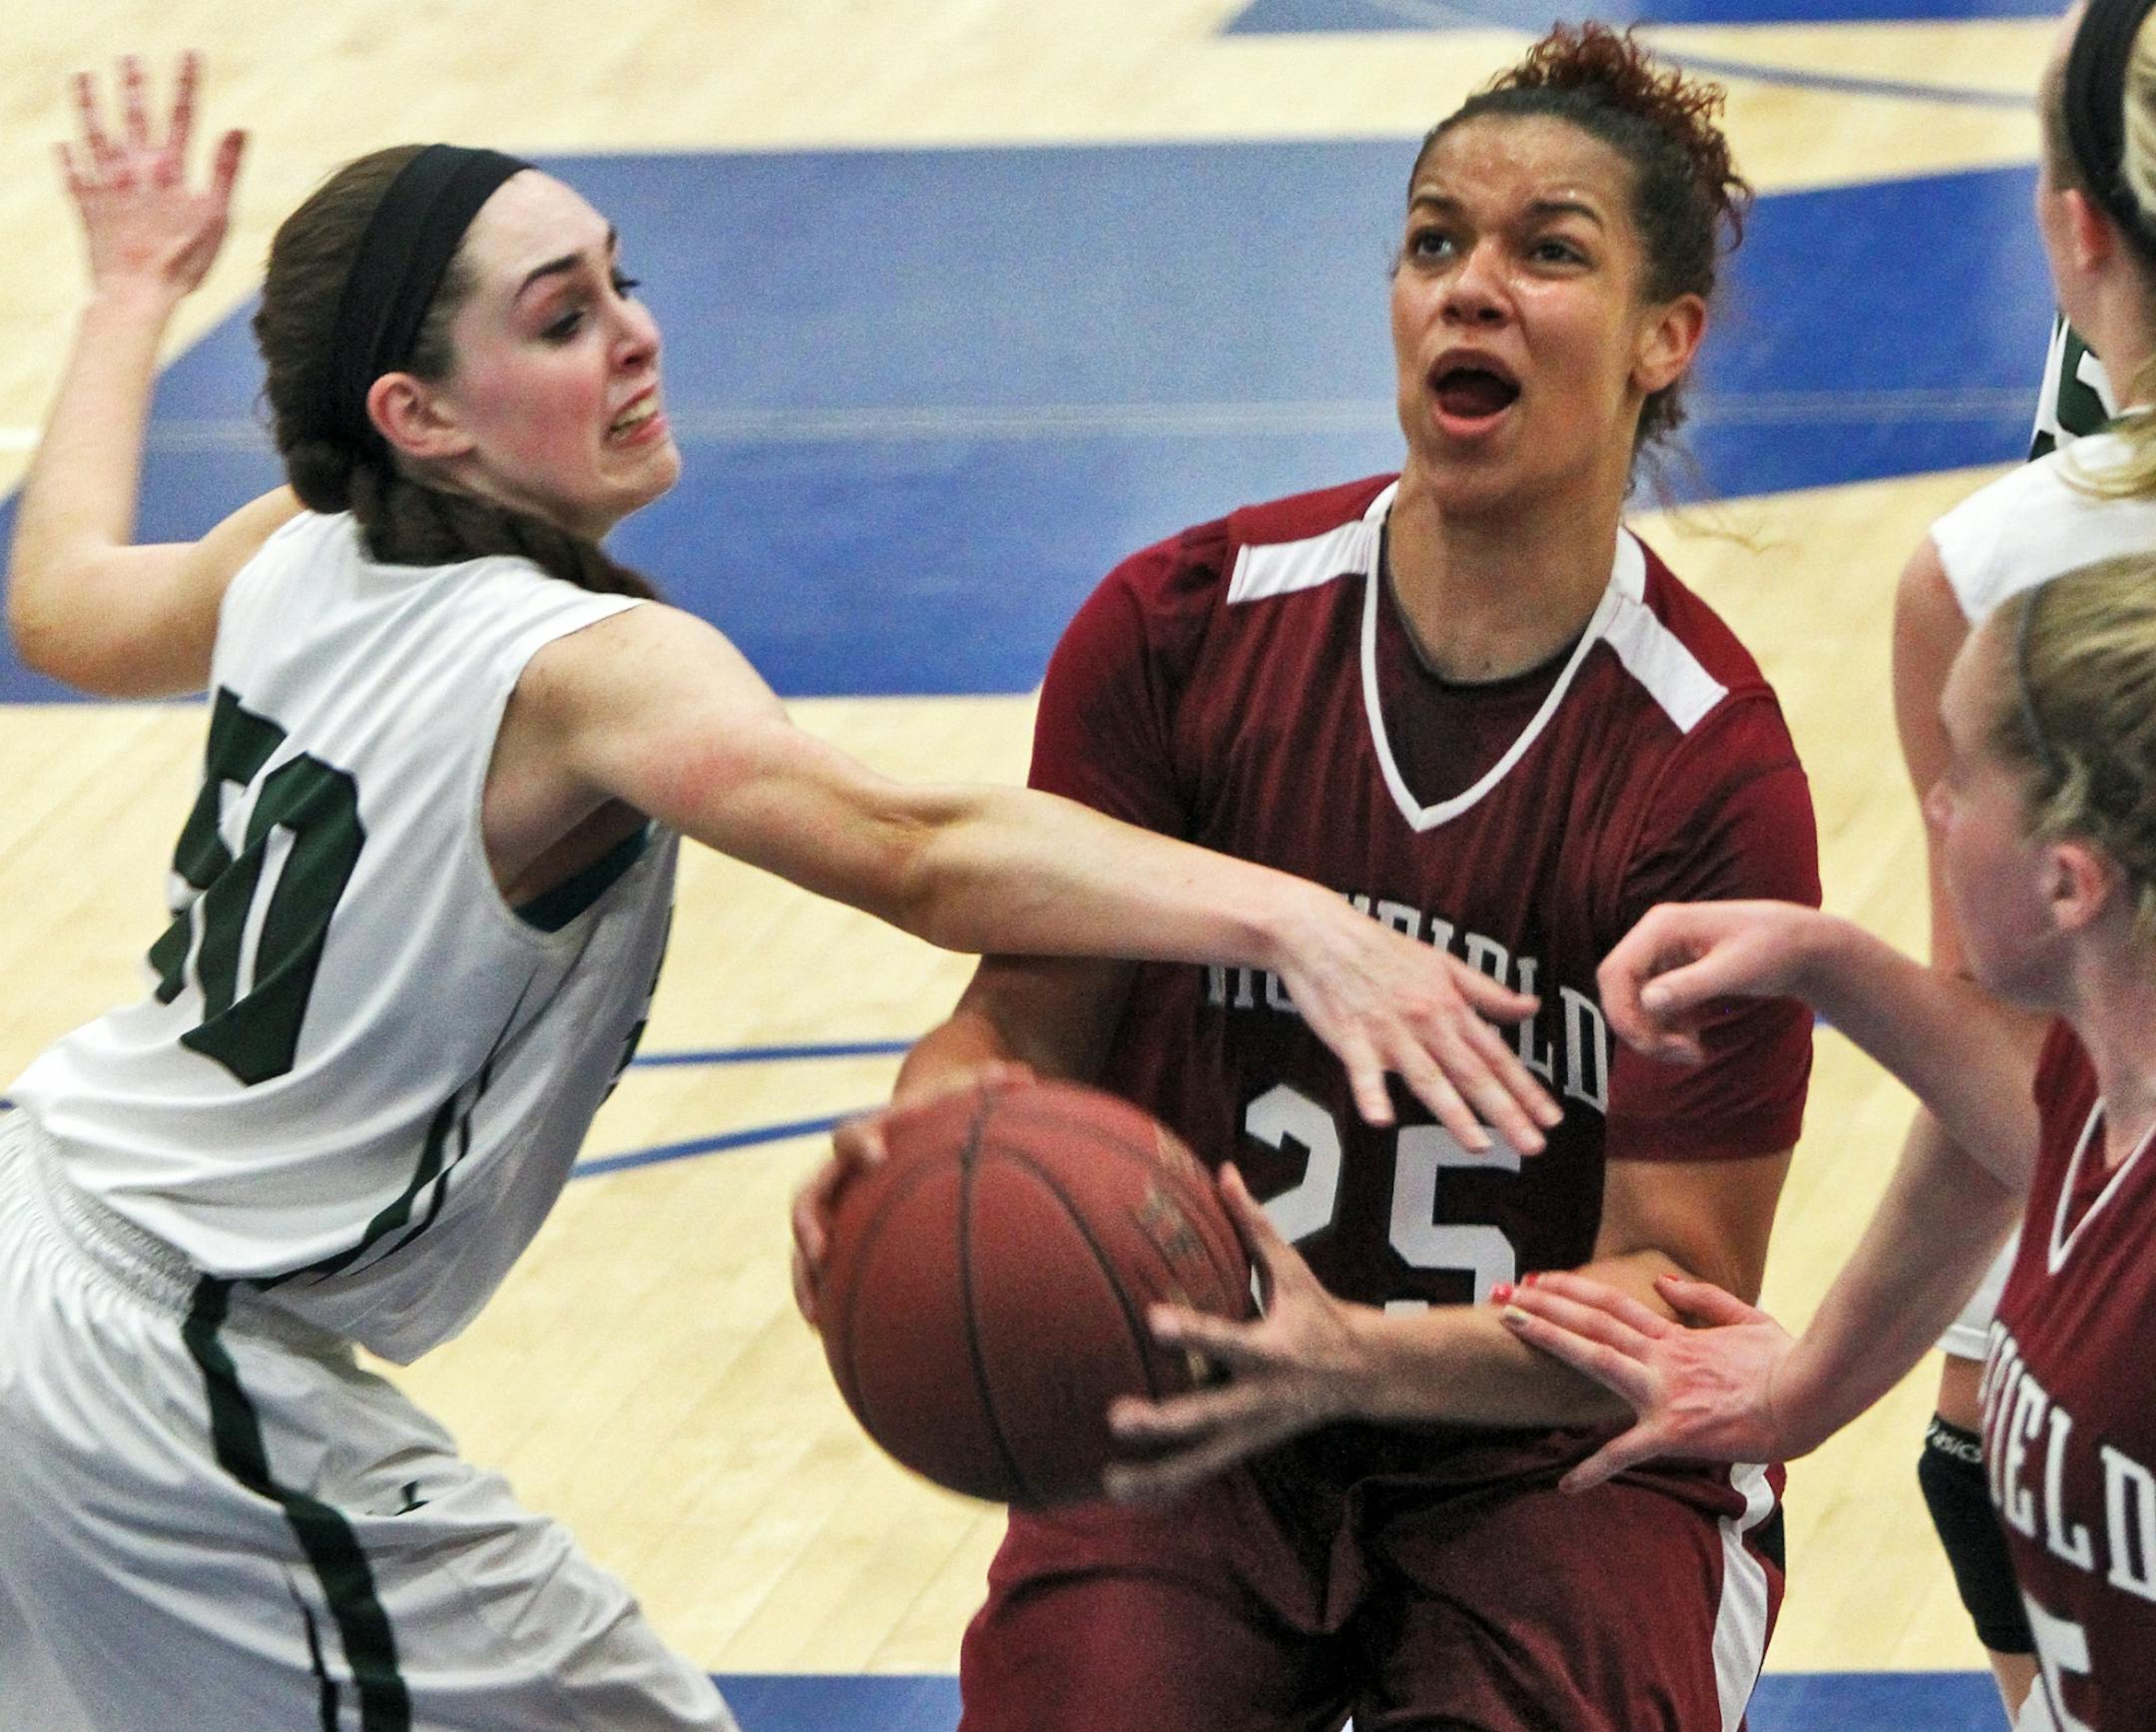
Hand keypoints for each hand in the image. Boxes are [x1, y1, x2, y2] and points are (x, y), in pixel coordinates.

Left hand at [59, 54, 244, 300]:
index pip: (183, 117)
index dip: (187, 84)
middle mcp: (135, 170)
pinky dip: (68, 161)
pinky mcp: (87, 207)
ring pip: (95, 135)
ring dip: (89, 105)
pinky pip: (73, 177)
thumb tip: (238, 130)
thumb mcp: (216, 217)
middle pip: (135, 117)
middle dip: (134, 85)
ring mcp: (106, 186)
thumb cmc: (183, 260)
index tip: (190, 55)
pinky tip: (62, 146)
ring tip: (83, 78)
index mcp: (170, 170)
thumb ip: (224, 170)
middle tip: (129, 58)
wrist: (137, 292)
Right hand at [788, 1059, 1032, 1329]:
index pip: (852, 1136)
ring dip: (805, 1276)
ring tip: (815, 1315)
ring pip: (806, 1244)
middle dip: (810, 1224)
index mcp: (867, 1137)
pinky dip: (824, 1298)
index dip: (862, 1144)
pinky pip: (821, 1270)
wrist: (909, 1126)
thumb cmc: (938, 1117)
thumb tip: (1024, 1074)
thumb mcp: (959, 1100)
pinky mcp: (838, 1237)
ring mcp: (834, 1207)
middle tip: (820, 1250)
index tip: (878, 1157)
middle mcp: (839, 1174)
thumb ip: (986, 1087)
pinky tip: (832, 1335)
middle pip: (808, 1196)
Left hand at [1102, 1166, 1370, 1500]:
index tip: (1153, 1321)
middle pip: (1208, 1416)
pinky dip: (1168, 1487)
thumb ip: (1255, 1224)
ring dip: (1158, 1475)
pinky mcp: (1246, 1448)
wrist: (1366, 1375)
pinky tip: (1127, 1499)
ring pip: (1203, 1461)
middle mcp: (1261, 1399)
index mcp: (1272, 1351)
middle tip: (1117, 1418)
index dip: (1193, 1333)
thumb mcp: (1294, 1270)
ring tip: (1110, 1484)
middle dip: (1165, 1423)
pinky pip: (1203, 1472)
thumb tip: (1224, 1170)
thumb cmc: (1319, 1312)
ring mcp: (1253, 1432)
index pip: (1227, 1341)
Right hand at [1275, 889, 1560, 1152]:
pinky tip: (1381, 1120)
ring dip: (1455, 1113)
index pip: (1496, 1055)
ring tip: (1479, 1146)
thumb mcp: (1444, 963)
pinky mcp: (1351, 1039)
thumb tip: (1530, 1008)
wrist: (1323, 933)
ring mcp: (1389, 1033)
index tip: (1551, 1119)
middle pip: (1472, 1073)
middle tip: (1533, 1146)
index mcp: (1451, 1006)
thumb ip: (1488, 992)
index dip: (1526, 1089)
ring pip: (1428, 1078)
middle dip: (1506, 1112)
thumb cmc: (1383, 949)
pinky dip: (1371, 1094)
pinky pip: (1362, 1072)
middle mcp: (1427, 1022)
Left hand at [1496, 1269, 1798, 1491]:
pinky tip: (1566, 1484)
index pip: (1612, 1304)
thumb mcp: (1747, 1318)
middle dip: (1543, 1304)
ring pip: (1595, 1357)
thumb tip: (1663, 1284)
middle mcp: (1659, 1359)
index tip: (1537, 1280)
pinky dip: (1595, 1469)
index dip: (1571, 1290)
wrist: (1810, 1395)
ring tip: (1509, 1322)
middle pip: (1590, 1321)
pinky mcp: (1673, 1432)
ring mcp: (1662, 1392)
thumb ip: (1703, 1300)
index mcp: (1675, 1339)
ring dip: (1550, 1337)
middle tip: (1501, 1291)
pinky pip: (1626, 1454)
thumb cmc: (1785, 1361)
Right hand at [1597, 900, 1818, 1065]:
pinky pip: (1654, 1009)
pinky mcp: (1673, 974)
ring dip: (1655, 1035)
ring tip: (1694, 1052)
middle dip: (1640, 1028)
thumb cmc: (1773, 948)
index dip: (1622, 1012)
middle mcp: (1654, 938)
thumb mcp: (1735, 970)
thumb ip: (1690, 985)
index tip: (1650, 1045)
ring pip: (1635, 1005)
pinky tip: (1697, 1043)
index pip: (1616, 972)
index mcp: (1661, 927)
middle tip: (1676, 1054)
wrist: (1800, 944)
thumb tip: (1647, 1002)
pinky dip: (1669, 1031)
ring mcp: (1662, 956)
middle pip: (1619, 991)